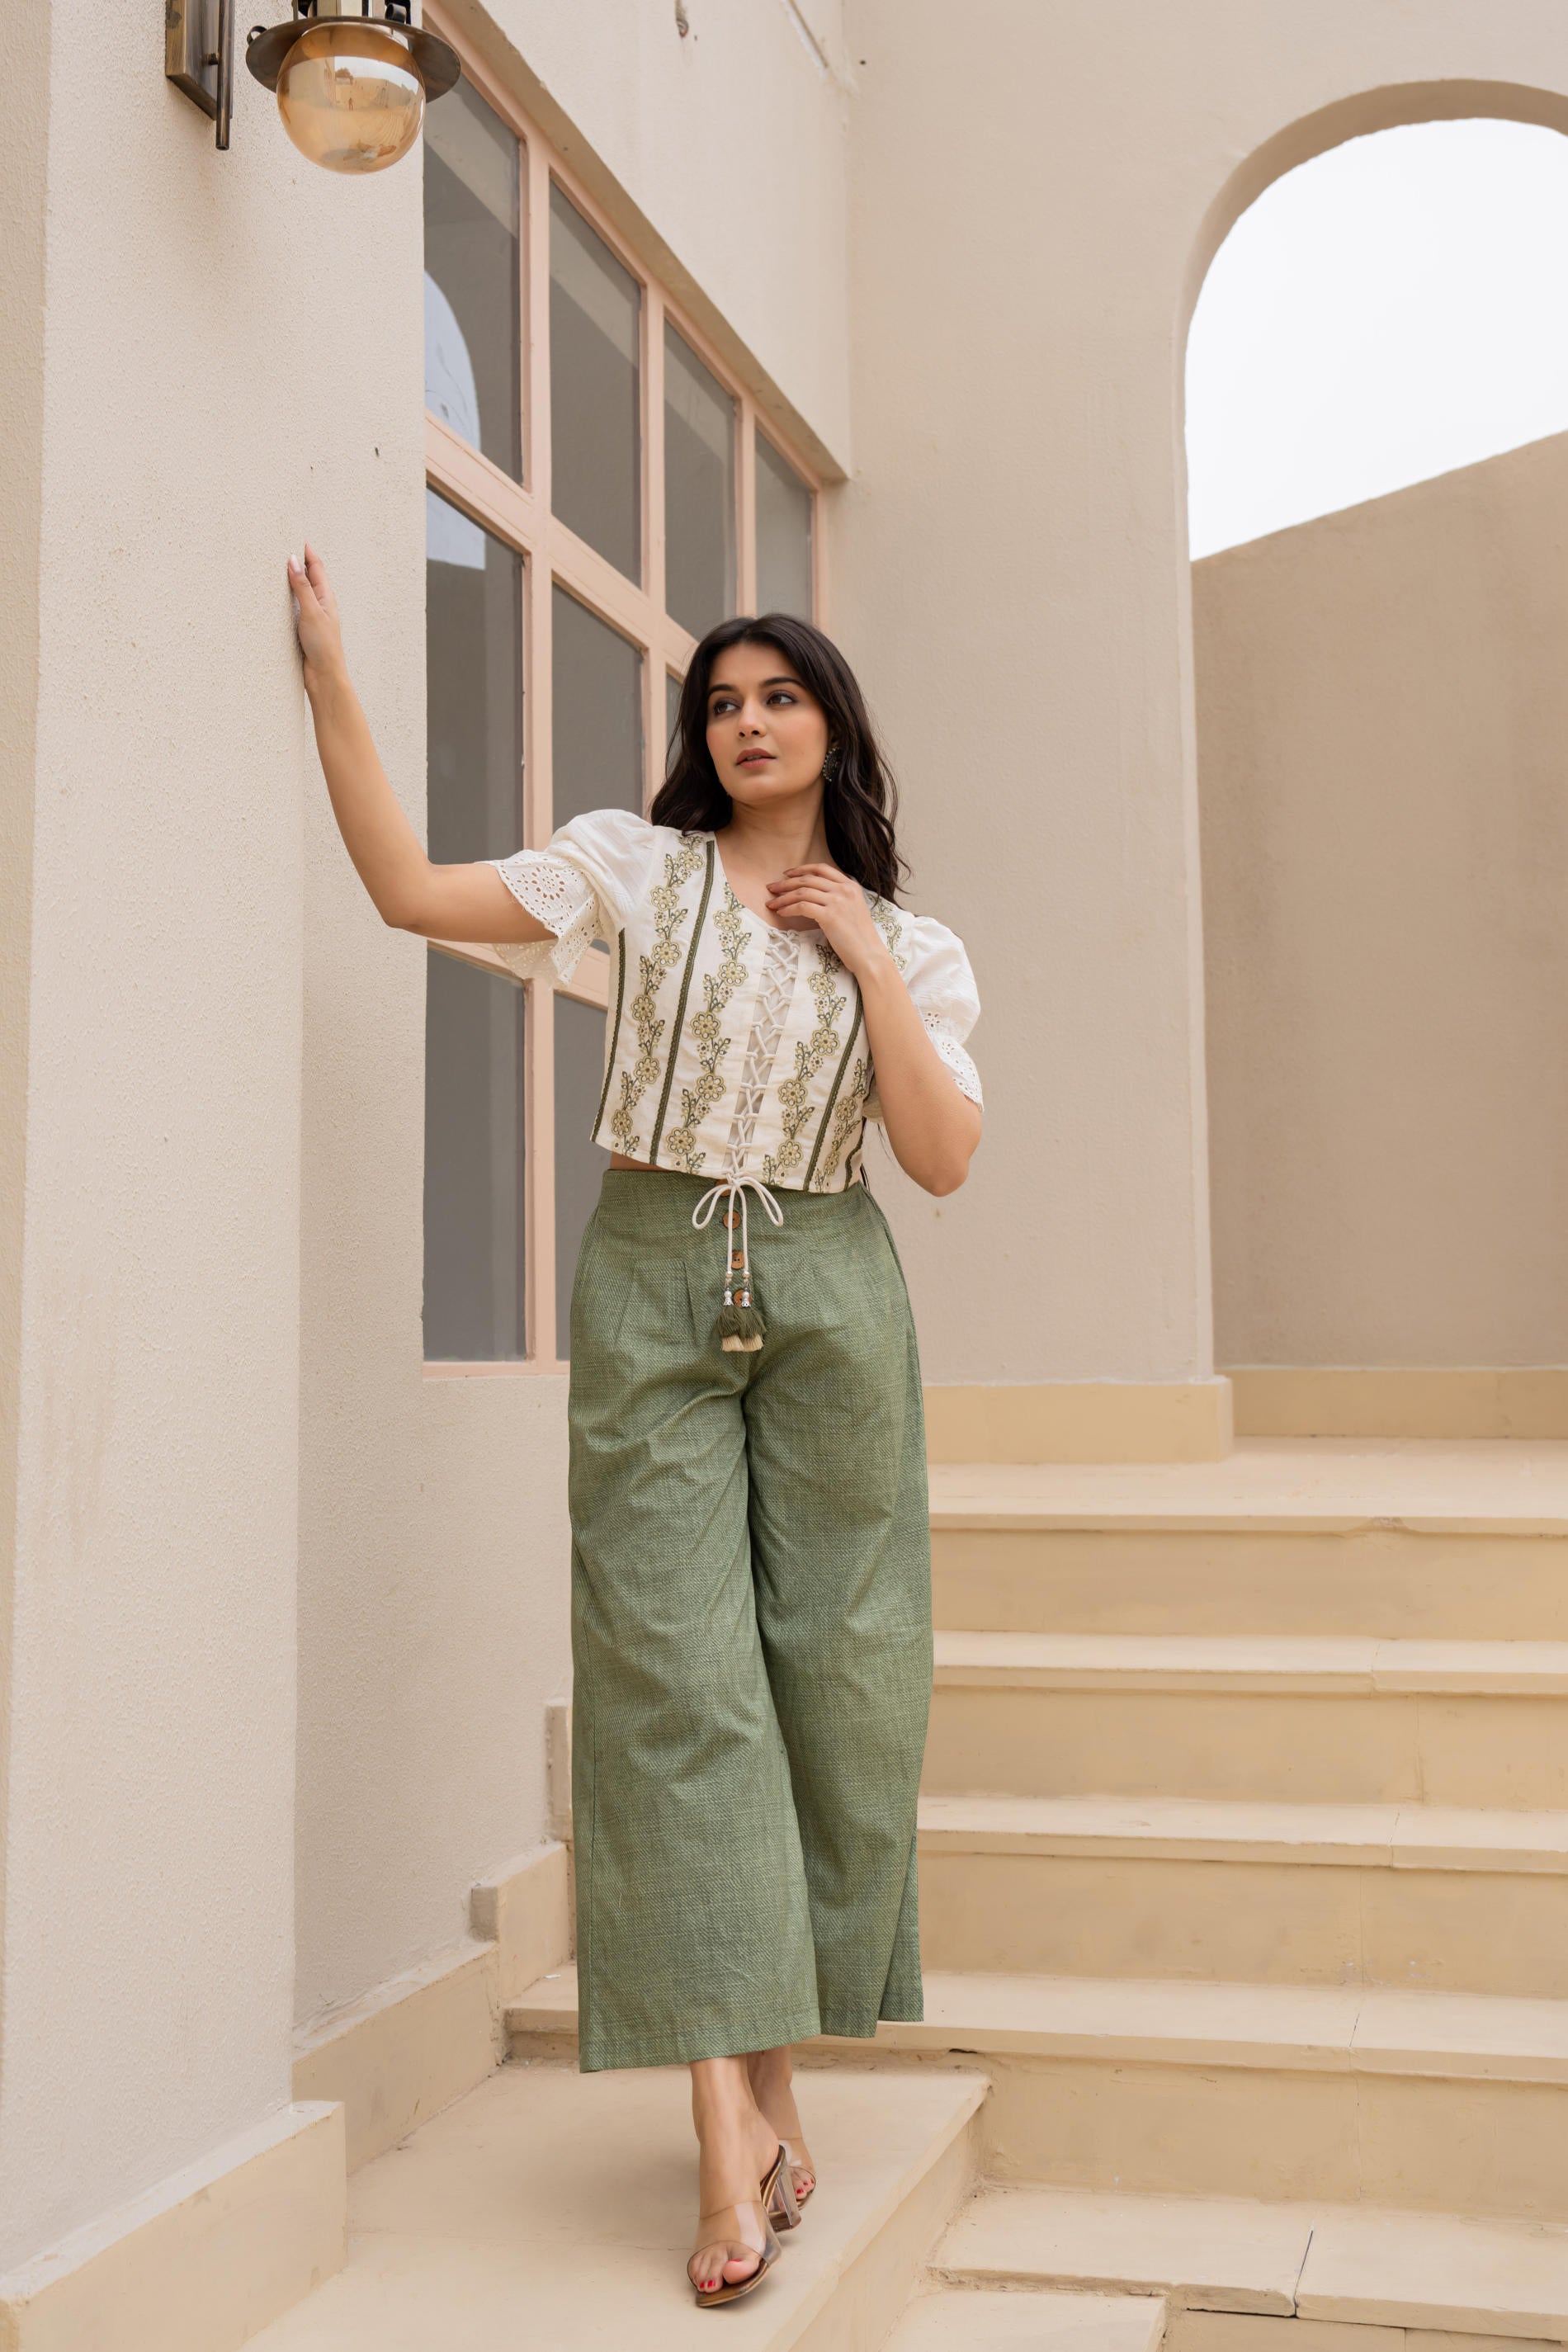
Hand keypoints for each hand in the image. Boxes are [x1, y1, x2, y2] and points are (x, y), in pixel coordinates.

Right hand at [287, 541, 346, 689]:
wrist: (323, 677)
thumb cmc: (323, 646)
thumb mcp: (312, 612)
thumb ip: (301, 587)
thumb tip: (293, 560)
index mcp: (326, 597)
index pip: (316, 567)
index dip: (306, 551)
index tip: (294, 535)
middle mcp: (318, 604)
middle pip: (307, 576)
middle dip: (296, 560)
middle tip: (280, 545)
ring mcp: (309, 615)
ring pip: (297, 591)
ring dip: (288, 578)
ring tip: (273, 564)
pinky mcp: (300, 627)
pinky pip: (290, 606)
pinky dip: (282, 596)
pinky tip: (272, 595)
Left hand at [766, 864, 888, 977]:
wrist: (869, 955)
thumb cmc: (859, 938)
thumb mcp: (852, 910)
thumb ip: (838, 898)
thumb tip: (813, 896)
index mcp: (850, 886)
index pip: (822, 868)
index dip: (801, 869)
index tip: (787, 874)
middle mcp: (844, 890)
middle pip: (808, 878)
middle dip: (786, 882)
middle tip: (771, 888)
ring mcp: (838, 902)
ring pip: (802, 891)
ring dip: (783, 897)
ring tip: (771, 903)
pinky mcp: (830, 916)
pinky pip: (802, 907)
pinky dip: (789, 909)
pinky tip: (781, 913)